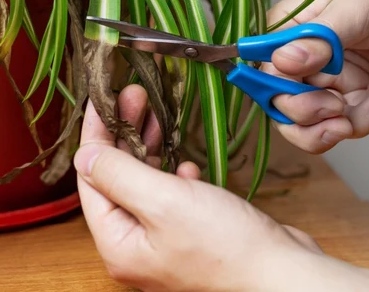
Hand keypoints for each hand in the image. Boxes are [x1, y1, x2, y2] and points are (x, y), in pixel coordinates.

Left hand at [74, 84, 324, 291]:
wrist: (284, 276)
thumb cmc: (227, 247)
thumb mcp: (164, 202)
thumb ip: (119, 175)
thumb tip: (84, 156)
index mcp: (118, 244)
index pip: (92, 179)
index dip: (96, 135)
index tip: (104, 97)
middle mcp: (137, 245)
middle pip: (117, 178)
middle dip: (124, 134)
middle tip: (135, 95)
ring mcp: (165, 242)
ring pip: (145, 183)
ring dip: (149, 147)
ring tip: (156, 113)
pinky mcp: (193, 236)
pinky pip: (172, 198)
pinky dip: (175, 175)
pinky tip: (187, 165)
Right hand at [265, 0, 368, 152]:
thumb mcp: (353, 11)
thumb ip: (318, 40)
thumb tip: (281, 62)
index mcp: (287, 30)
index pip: (266, 74)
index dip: (283, 94)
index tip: (318, 96)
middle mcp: (299, 58)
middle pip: (285, 107)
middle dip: (313, 118)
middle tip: (340, 112)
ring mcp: (325, 79)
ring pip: (318, 123)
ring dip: (352, 121)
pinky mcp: (352, 93)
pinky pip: (352, 120)